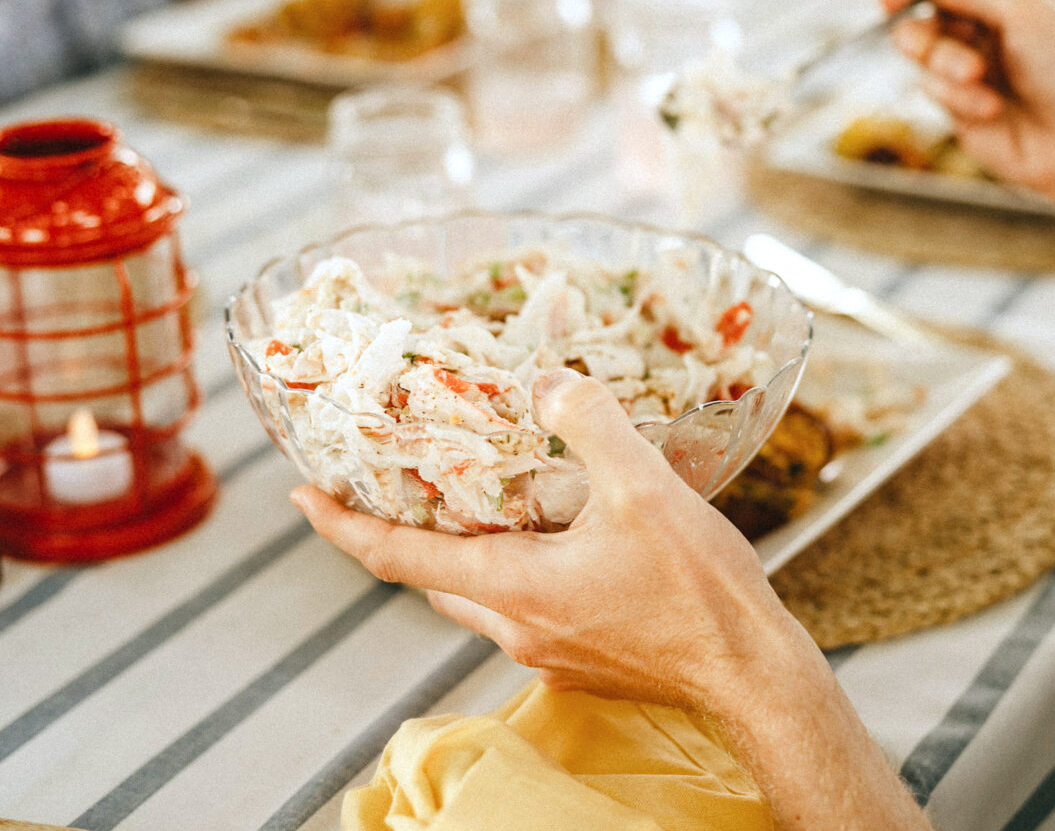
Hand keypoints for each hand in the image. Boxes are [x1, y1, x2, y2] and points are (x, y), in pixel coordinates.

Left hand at [291, 368, 813, 711]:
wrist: (752, 673)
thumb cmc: (698, 592)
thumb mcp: (645, 489)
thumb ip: (590, 425)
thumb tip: (549, 382)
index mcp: (513, 586)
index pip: (396, 558)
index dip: (342, 526)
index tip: (302, 496)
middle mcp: (516, 627)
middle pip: (433, 577)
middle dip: (408, 532)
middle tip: (403, 481)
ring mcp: (547, 650)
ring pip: (478, 596)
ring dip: (468, 552)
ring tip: (486, 498)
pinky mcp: (579, 660)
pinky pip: (523, 611)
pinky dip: (516, 571)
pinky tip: (559, 536)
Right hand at [883, 0, 1054, 210]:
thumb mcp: (1022, 12)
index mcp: (1003, 8)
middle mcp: (984, 41)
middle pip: (923, 24)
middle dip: (922, 33)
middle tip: (923, 40)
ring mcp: (971, 79)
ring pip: (924, 59)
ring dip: (944, 62)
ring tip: (976, 75)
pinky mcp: (962, 114)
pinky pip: (935, 94)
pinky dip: (958, 96)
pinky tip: (991, 108)